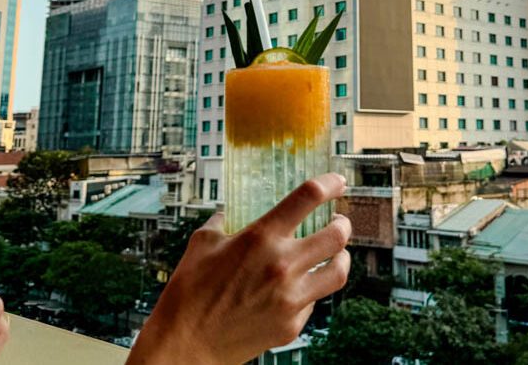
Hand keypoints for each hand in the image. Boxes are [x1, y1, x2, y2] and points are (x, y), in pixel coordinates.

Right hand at [128, 172, 350, 364]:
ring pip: (339, 271)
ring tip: (338, 253)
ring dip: (342, 257)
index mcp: (261, 237)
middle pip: (337, 235)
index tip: (338, 181)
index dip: (330, 184)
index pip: (309, 197)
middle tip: (339, 221)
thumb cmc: (188, 292)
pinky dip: (312, 290)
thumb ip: (222, 222)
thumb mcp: (202, 243)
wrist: (184, 347)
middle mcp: (282, 264)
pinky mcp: (291, 325)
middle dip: (343, 224)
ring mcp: (290, 298)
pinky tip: (301, 287)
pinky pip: (314, 301)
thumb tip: (228, 213)